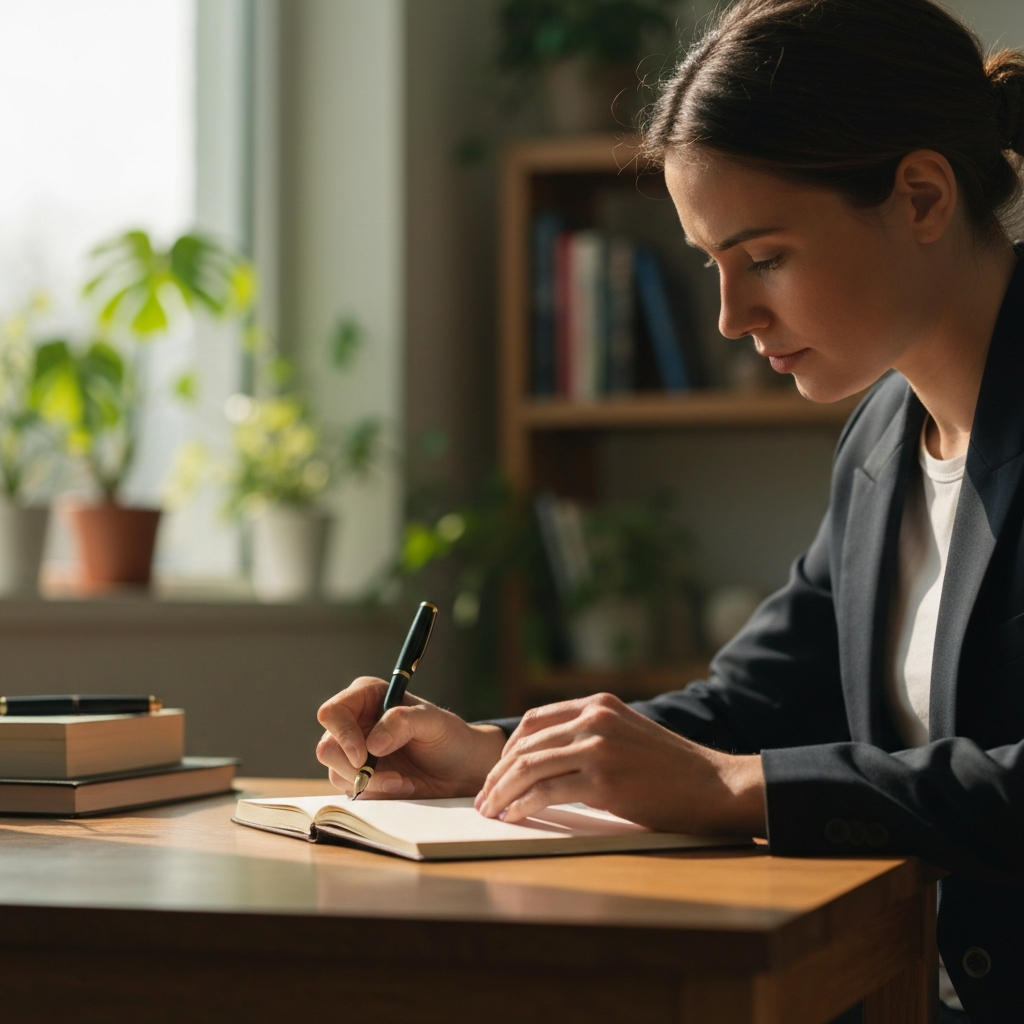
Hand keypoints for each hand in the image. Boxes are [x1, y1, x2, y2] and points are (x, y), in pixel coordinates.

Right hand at [316, 676, 505, 798]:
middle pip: (327, 748)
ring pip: (336, 773)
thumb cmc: (448, 737)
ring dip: (371, 783)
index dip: (342, 735)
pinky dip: (376, 793)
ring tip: (403, 781)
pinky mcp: (360, 778)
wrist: (459, 769)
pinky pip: (351, 790)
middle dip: (357, 768)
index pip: (332, 713)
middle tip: (392, 776)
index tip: (364, 755)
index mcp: (366, 697)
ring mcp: (354, 752)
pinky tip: (402, 786)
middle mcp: (355, 723)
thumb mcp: (432, 721)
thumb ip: (402, 722)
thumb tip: (372, 744)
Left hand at [474, 693, 765, 836]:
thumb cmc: (671, 769)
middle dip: (497, 773)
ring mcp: (598, 747)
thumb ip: (591, 735)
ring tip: (491, 810)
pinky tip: (514, 816)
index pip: (534, 720)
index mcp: (599, 703)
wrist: (714, 786)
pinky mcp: (603, 781)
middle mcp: (595, 718)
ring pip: (529, 767)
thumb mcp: (628, 734)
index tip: (497, 773)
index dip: (508, 748)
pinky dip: (523, 805)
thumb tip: (546, 758)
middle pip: (525, 744)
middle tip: (483, 797)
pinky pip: (547, 792)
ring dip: (502, 791)